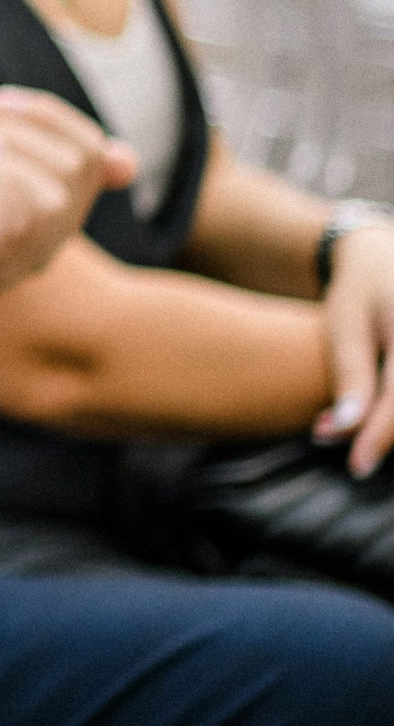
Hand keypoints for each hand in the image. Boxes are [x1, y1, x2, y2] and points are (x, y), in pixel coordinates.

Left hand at [0, 89, 131, 314]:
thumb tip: (127, 164)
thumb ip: (55, 153)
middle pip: (77, 171)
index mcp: (49, 223)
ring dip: (7, 147)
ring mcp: (10, 267)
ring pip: (54, 193)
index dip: (57, 117)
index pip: (95, 159)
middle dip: (27, 131)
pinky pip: (18, 217)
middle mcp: (40, 253)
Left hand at [317, 225, 393, 478]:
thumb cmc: (358, 291)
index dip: (379, 437)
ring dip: (389, 426)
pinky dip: (393, 414)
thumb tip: (343, 431)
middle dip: (384, 434)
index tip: (355, 467)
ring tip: (345, 429)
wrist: (383, 259)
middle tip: (338, 442)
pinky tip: (369, 417)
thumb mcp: (345, 327)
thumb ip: (350, 377)